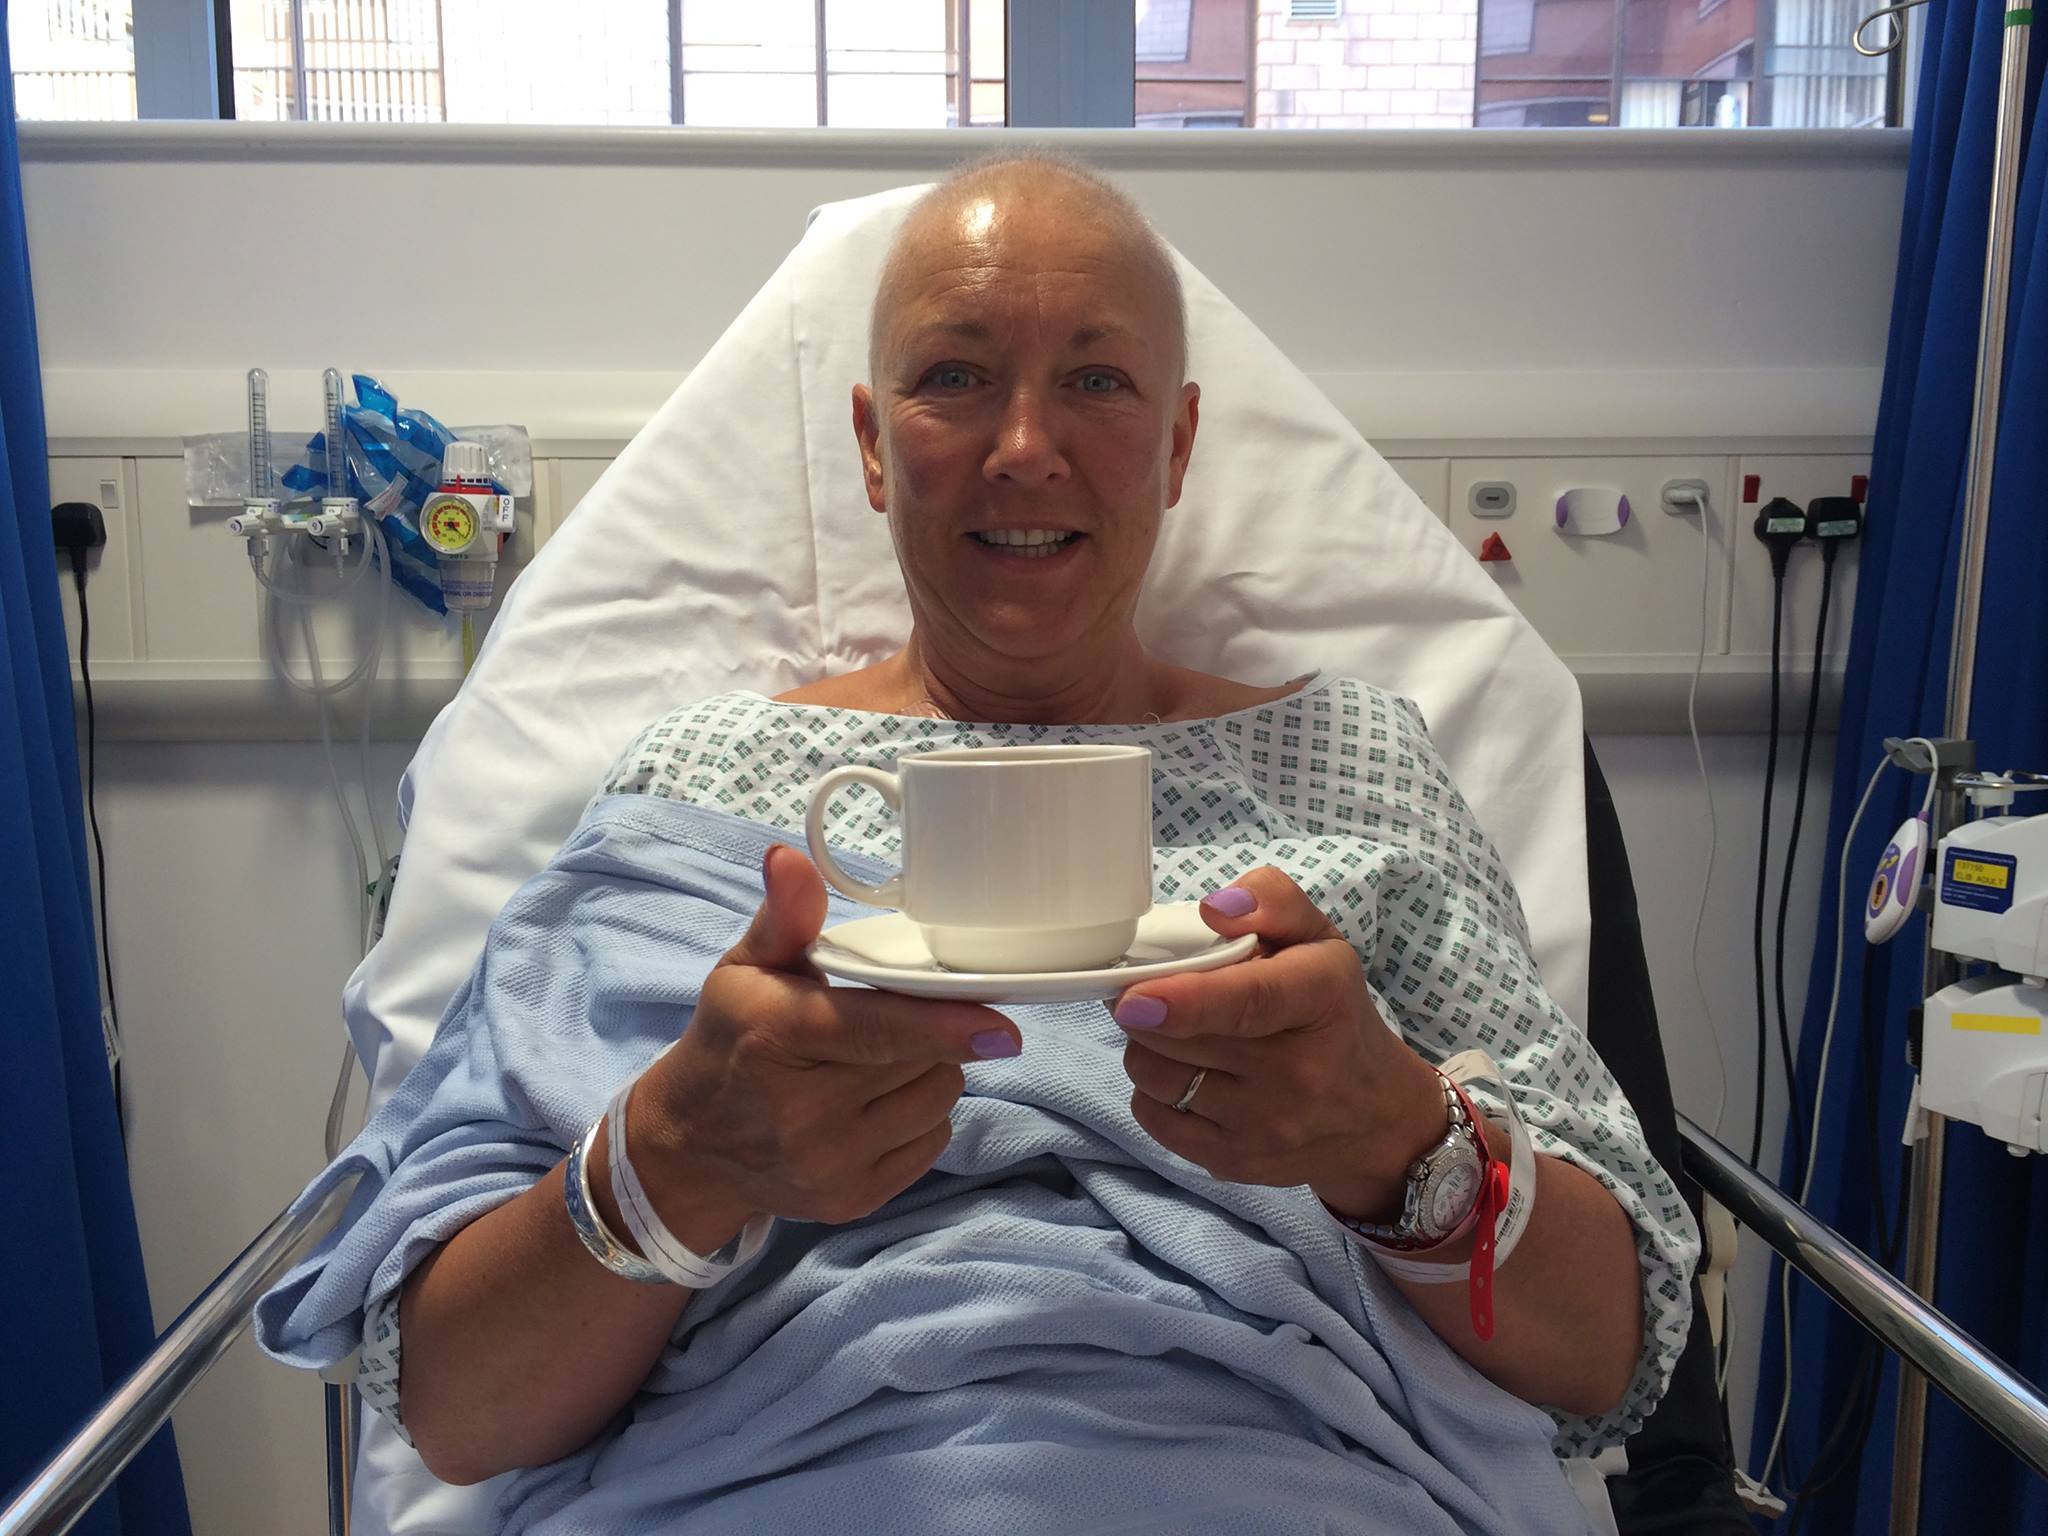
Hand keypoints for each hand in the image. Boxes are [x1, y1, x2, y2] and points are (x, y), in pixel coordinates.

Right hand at [625, 844, 1021, 1245]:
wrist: (689, 1148)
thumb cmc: (730, 1040)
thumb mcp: (745, 970)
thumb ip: (786, 916)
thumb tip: (789, 857)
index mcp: (777, 1036)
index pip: (875, 1031)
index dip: (943, 1028)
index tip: (1003, 1029)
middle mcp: (802, 1112)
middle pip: (924, 1058)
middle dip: (927, 1032)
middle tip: (886, 1021)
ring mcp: (829, 1164)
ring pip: (939, 1098)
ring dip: (929, 1072)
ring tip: (877, 1061)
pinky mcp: (854, 1201)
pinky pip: (932, 1142)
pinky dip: (921, 1116)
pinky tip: (875, 1102)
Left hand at [1111, 867, 1445, 1220]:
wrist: (1375, 1117)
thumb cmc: (1335, 1014)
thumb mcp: (1320, 941)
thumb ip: (1272, 901)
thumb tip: (1214, 908)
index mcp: (1321, 998)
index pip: (1251, 1001)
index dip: (1185, 999)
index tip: (1134, 998)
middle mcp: (1299, 1072)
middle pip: (1178, 1037)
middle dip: (1148, 1007)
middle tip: (1160, 993)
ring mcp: (1267, 1126)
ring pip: (1154, 1075)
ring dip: (1148, 1046)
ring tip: (1180, 1034)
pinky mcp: (1236, 1163)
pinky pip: (1153, 1118)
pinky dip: (1153, 1091)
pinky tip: (1188, 1074)